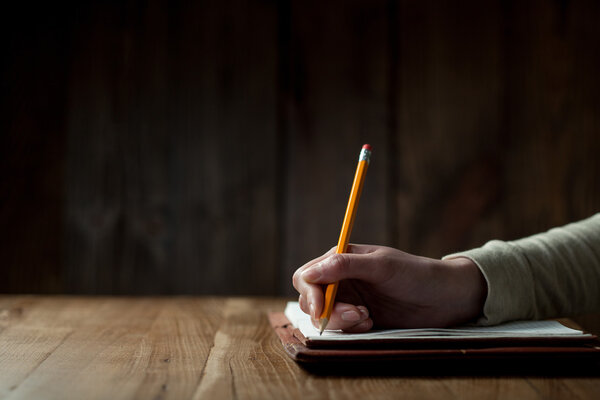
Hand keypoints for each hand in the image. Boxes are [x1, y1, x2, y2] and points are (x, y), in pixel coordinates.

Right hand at [292, 244, 486, 331]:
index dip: (310, 294)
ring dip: (341, 322)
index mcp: (341, 259)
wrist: (445, 298)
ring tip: (367, 317)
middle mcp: (341, 279)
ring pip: (324, 317)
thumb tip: (311, 273)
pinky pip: (341, 329)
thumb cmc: (416, 274)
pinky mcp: (359, 318)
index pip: (307, 276)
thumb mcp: (381, 265)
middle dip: (327, 311)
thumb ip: (345, 265)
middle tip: (355, 314)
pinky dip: (351, 329)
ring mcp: (350, 299)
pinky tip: (371, 323)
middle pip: (311, 299)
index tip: (322, 309)